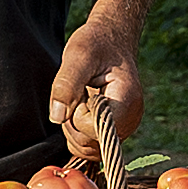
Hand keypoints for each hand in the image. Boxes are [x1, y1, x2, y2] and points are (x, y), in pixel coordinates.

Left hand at [48, 22, 143, 160]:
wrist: (111, 40)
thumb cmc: (96, 44)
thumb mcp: (78, 55)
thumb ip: (67, 84)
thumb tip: (57, 117)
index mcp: (127, 101)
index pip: (94, 129)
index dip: (77, 113)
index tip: (81, 90)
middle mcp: (130, 120)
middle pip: (90, 143)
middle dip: (73, 121)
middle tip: (77, 93)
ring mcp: (123, 128)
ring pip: (89, 148)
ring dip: (74, 127)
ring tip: (80, 99)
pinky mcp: (114, 131)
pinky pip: (90, 147)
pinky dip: (78, 132)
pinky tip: (80, 109)